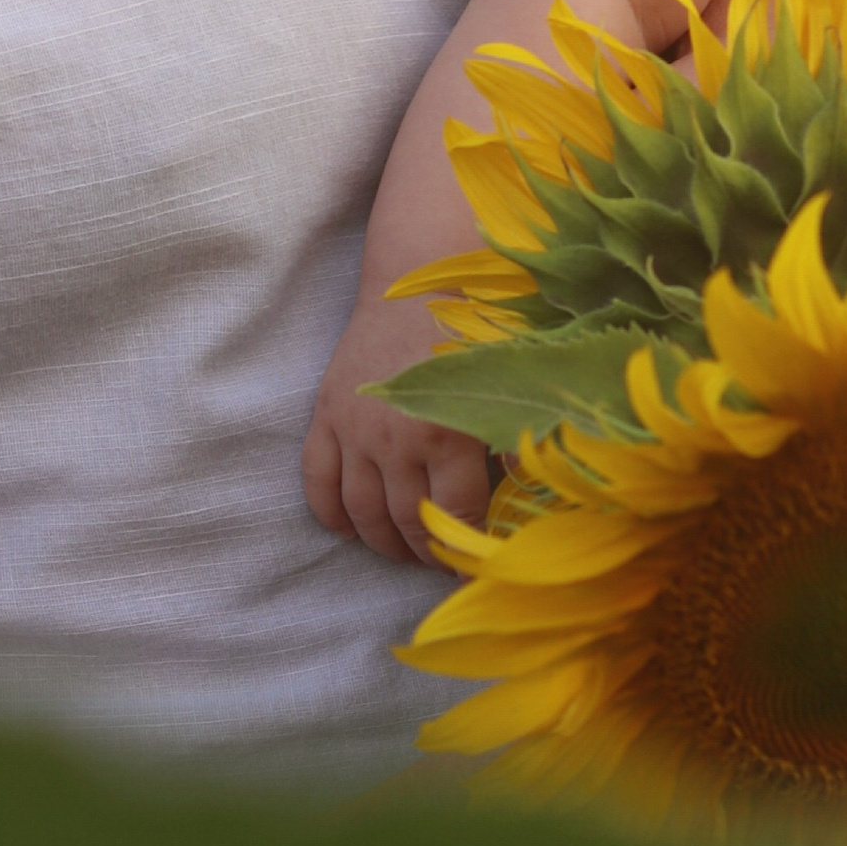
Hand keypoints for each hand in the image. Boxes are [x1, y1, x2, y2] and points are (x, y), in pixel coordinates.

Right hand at [302, 288, 493, 566]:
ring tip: (403, 549)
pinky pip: (316, 478)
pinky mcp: (327, 413)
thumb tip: (530, 497)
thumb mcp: (509, 382)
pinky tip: (349, 529)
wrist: (417, 277)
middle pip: (406, 522)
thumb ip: (520, 441)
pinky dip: (328, 513)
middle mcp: (395, 438)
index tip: (473, 567)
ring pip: (361, 511)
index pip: (456, 516)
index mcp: (446, 433)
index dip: (466, 550)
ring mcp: (355, 428)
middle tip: (441, 561)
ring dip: (381, 541)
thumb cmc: (474, 328)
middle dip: (425, 552)